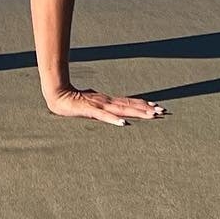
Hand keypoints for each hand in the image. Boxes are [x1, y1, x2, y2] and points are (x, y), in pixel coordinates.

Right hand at [45, 85, 169, 125]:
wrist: (57, 94)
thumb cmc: (74, 100)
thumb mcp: (92, 104)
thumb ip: (102, 107)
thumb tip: (111, 111)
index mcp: (107, 101)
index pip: (128, 102)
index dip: (143, 104)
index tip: (157, 107)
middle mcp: (106, 101)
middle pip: (129, 105)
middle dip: (146, 109)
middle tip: (162, 111)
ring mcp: (99, 105)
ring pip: (121, 110)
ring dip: (136, 113)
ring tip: (150, 116)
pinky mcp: (90, 110)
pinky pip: (104, 117)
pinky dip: (114, 120)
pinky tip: (123, 124)